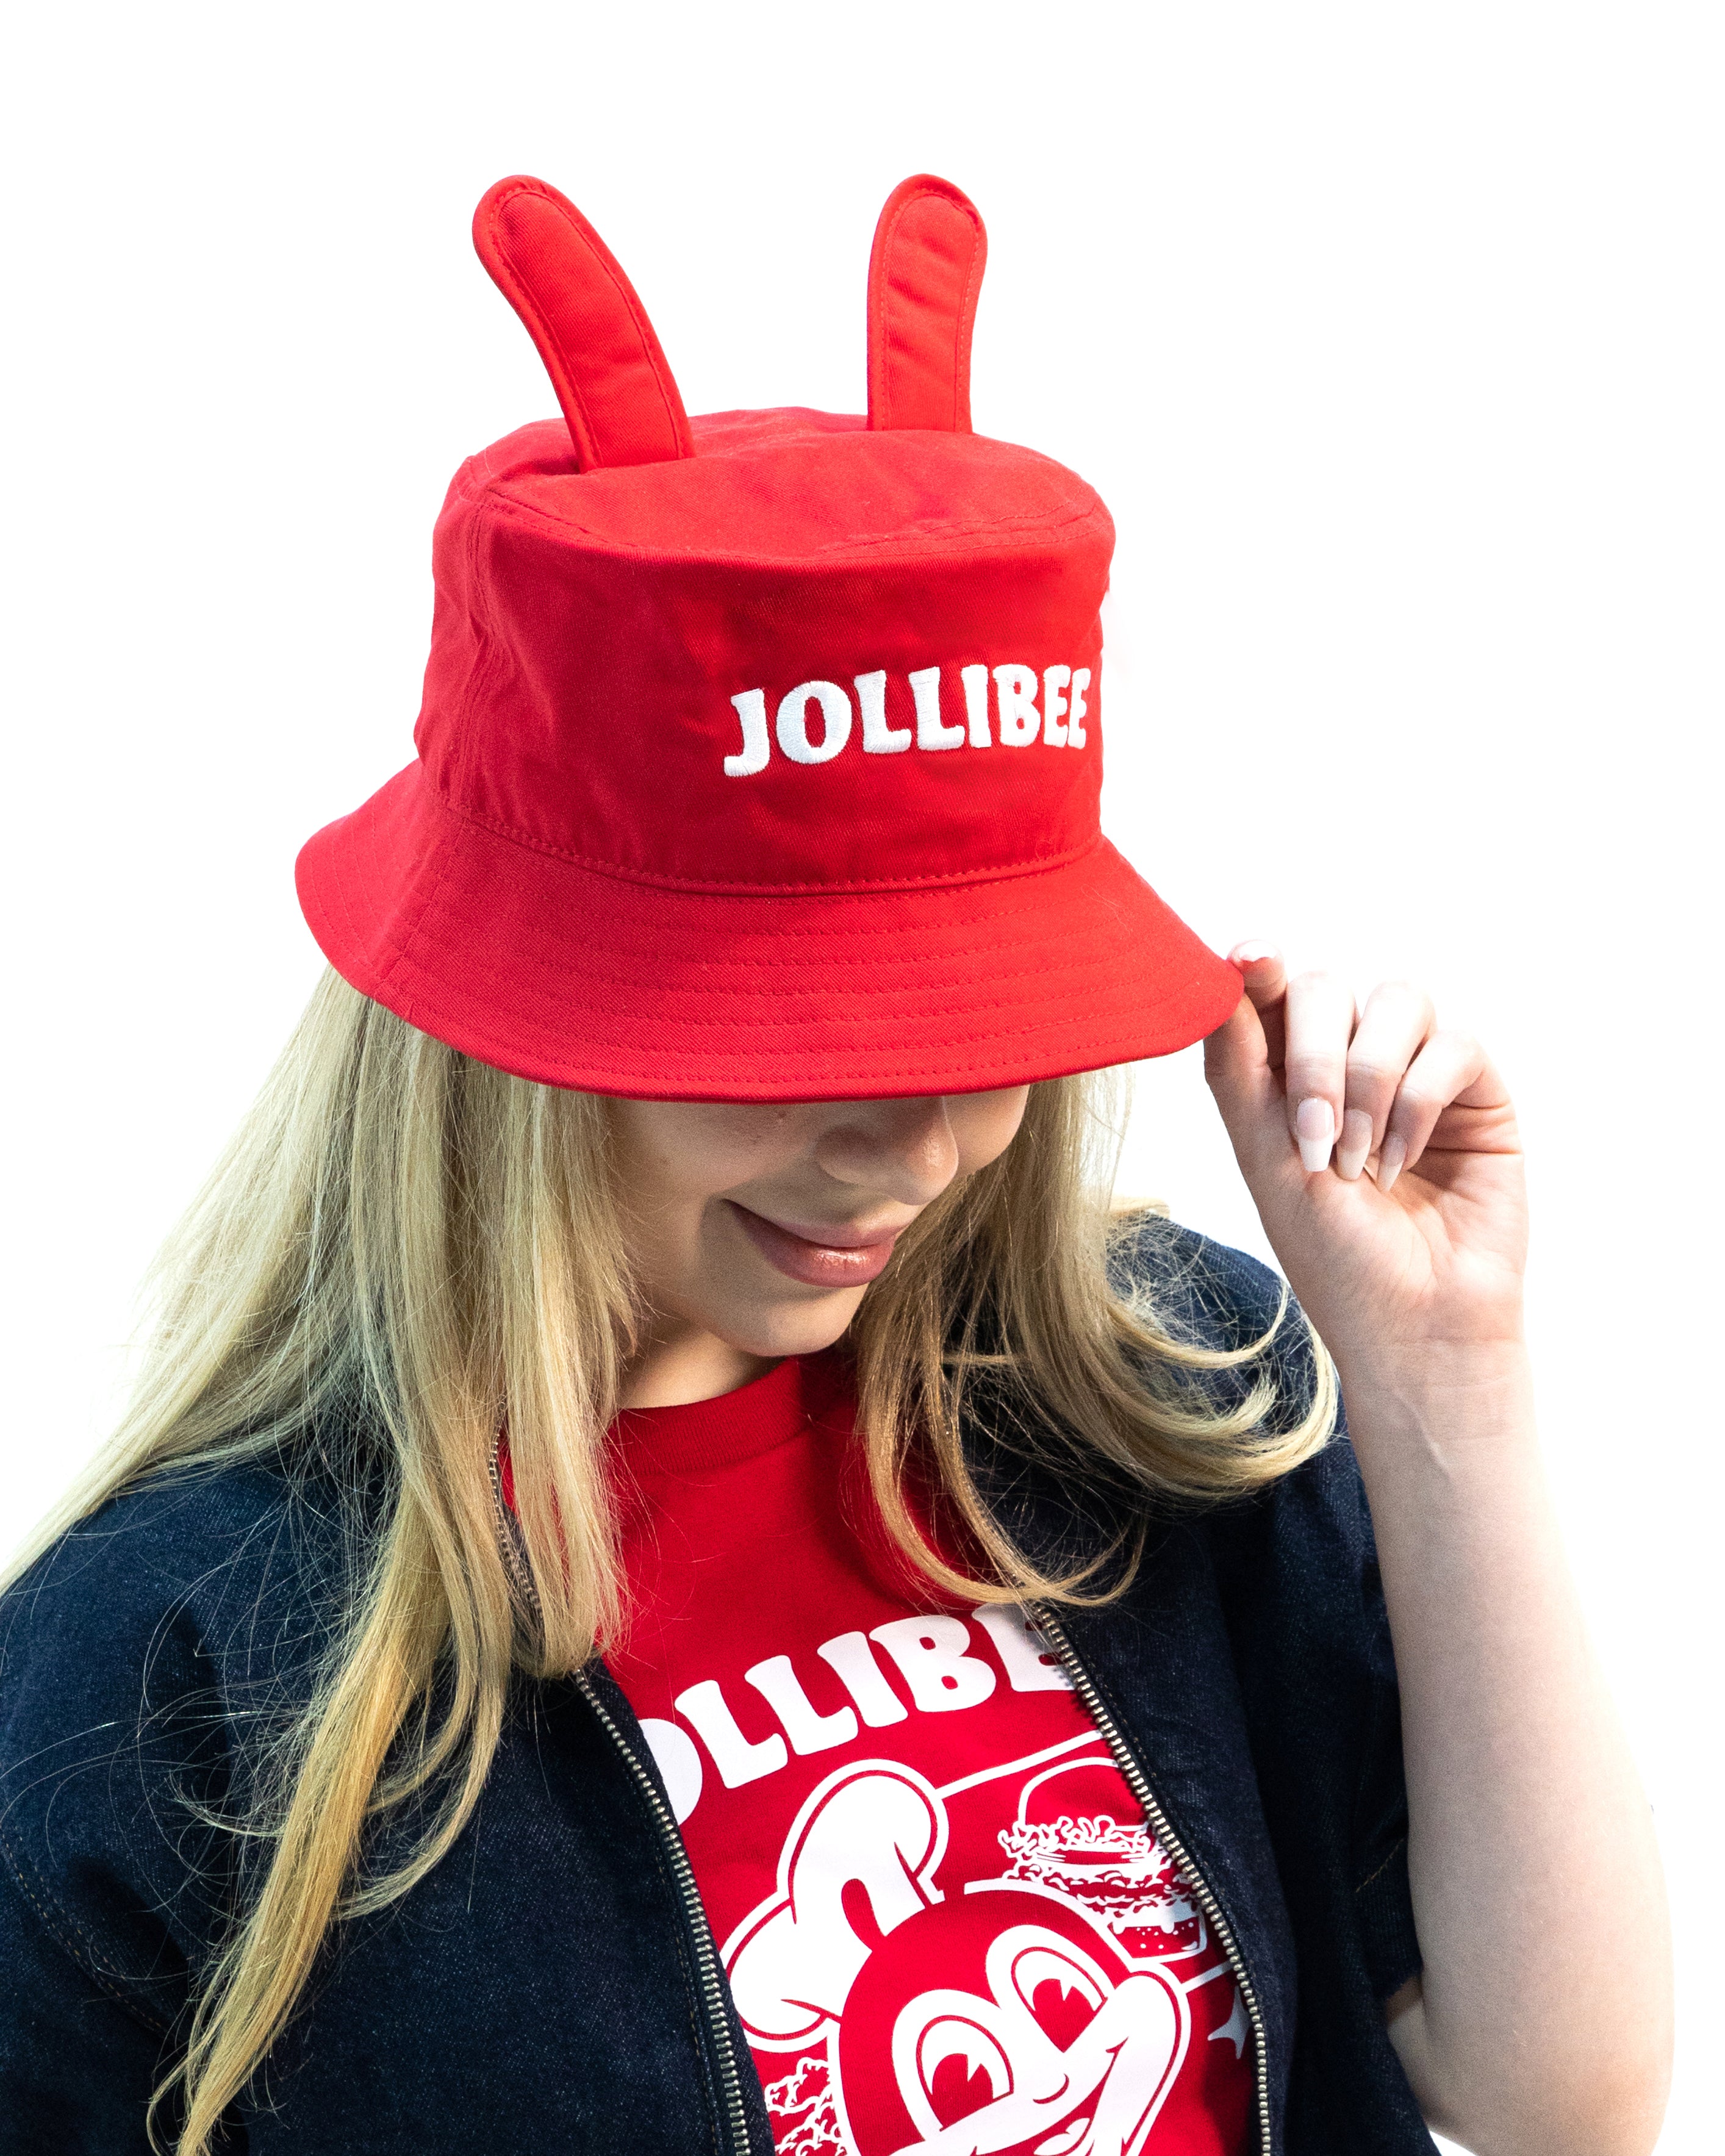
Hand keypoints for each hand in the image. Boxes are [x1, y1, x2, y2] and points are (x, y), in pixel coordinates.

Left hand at [1202, 943, 1527, 1375]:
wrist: (1412, 1325)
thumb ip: (1240, 1069)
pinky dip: (1419, 1103)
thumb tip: (1220, 978)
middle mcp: (1349, 1062)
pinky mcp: (1476, 1092)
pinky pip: (1454, 1045)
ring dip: (1369, 1082)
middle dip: (1316, 1056)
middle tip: (1315, 1137)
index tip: (1247, 959)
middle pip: (1325, 988)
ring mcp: (1415, 1071)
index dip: (1257, 967)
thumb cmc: (1333, 1257)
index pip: (1269, 992)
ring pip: (1396, 1000)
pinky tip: (1402, 1164)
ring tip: (1359, 1163)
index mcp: (1285, 1076)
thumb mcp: (1267, 1160)